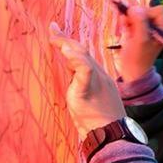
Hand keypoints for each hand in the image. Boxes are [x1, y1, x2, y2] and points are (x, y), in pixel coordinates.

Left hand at [50, 22, 125, 137]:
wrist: (110, 134)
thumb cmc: (99, 122)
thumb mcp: (88, 100)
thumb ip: (80, 86)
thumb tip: (70, 76)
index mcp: (100, 78)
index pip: (85, 56)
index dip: (71, 45)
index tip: (58, 35)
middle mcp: (100, 76)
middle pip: (83, 52)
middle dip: (66, 39)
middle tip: (52, 29)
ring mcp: (96, 81)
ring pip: (83, 57)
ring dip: (67, 45)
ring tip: (55, 37)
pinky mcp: (89, 88)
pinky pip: (84, 69)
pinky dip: (75, 58)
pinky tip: (65, 50)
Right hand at [111, 5, 162, 81]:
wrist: (132, 71)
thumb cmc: (139, 58)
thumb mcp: (141, 40)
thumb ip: (140, 23)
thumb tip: (135, 8)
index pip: (158, 10)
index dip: (148, 12)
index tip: (139, 20)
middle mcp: (156, 27)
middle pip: (147, 10)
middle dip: (136, 14)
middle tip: (129, 23)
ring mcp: (145, 28)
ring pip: (137, 13)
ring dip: (129, 17)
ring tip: (126, 26)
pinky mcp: (136, 30)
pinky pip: (131, 19)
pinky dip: (126, 20)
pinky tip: (124, 28)